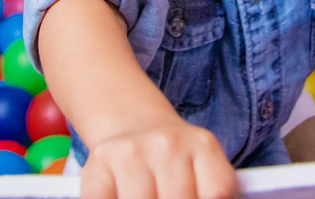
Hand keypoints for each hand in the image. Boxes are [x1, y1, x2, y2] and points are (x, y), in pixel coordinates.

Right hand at [80, 119, 238, 198]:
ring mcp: (131, 152)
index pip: (217, 192)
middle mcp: (167, 143)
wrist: (133, 124)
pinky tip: (122, 197)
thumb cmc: (175, 162)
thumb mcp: (203, 170)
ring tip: (151, 196)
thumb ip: (209, 188)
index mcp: (203, 146)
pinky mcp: (98, 165)